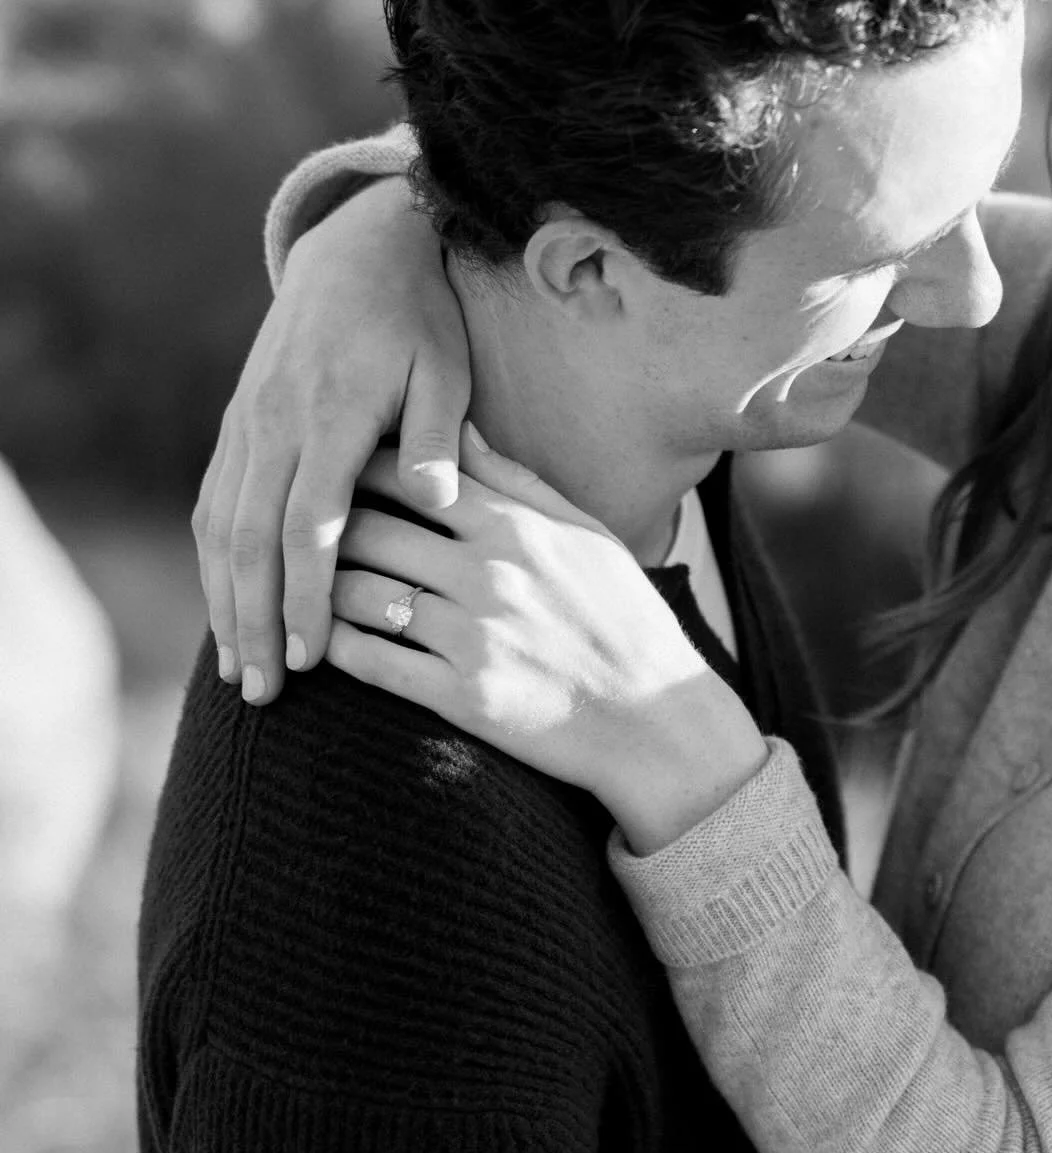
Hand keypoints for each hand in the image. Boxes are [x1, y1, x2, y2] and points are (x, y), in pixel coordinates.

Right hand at [193, 177, 469, 704]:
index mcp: (331, 415)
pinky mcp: (235, 425)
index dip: (306, 594)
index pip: (309, 524)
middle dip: (253, 622)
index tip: (311, 658)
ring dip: (224, 603)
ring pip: (219, 528)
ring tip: (237, 670)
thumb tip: (437, 504)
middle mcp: (274, 423)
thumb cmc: (419, 319)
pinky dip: (212, 564)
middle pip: (249, 540)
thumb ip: (441, 438)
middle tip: (264, 691)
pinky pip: (211, 503)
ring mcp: (246, 423)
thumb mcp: (447, 368)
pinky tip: (224, 612)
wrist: (357, 249)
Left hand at [327, 427, 768, 850]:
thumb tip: (458, 426)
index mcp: (518, 528)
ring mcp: (475, 638)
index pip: (409, 474)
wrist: (657, 727)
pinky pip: (371, 662)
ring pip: (358, 592)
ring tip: (299, 584)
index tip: (331, 464)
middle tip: (291, 525)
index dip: (357, 463)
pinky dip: (335, 646)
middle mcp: (491, 576)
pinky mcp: (464, 699)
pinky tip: (322, 640)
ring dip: (320, 587)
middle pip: (368, 528)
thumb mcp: (586, 538)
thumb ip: (518, 483)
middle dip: (323, 523)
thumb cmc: (625, 623)